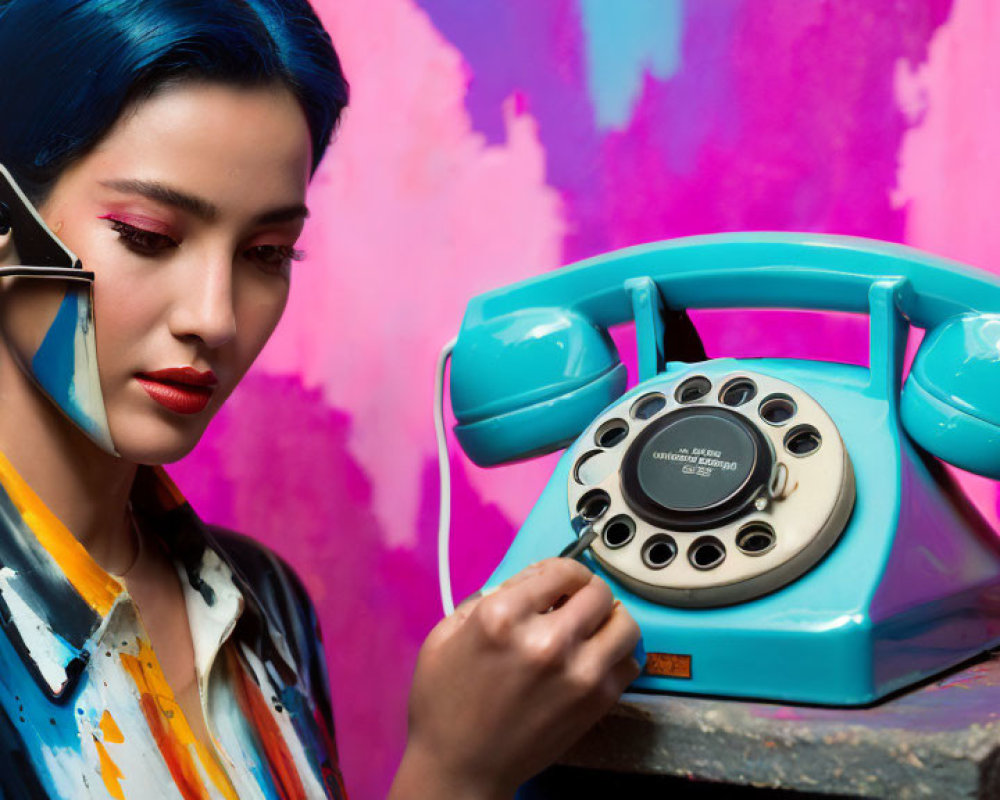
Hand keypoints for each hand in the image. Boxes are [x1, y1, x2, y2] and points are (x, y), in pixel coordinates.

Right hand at [389, 558, 641, 799]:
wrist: (461, 768)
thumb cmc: (445, 702)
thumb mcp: (446, 633)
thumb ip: (488, 598)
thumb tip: (531, 583)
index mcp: (504, 616)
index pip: (562, 570)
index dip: (562, 573)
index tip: (558, 584)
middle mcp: (547, 639)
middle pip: (598, 591)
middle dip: (585, 592)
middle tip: (573, 604)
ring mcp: (579, 672)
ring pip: (624, 622)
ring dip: (609, 619)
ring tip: (590, 629)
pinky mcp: (597, 701)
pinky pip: (630, 661)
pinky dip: (617, 654)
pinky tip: (594, 658)